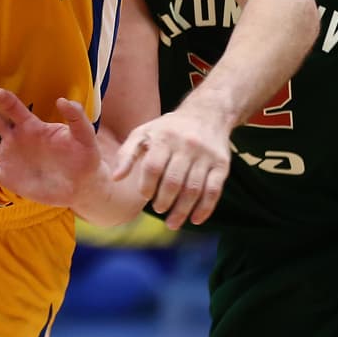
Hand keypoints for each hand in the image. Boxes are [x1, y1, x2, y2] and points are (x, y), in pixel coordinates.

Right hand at [0, 89, 102, 207]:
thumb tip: (64, 100)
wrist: (81, 185)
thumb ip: (76, 120)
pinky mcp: (8, 177)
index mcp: (32, 126)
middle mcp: (16, 138)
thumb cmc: (84, 158)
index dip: (5, 101)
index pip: (14, 109)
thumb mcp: (85, 138)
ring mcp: (9, 157)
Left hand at [114, 108, 230, 229]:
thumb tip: (115, 178)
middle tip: (159, 209)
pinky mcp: (222, 164)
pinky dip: (204, 209)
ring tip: (172, 223)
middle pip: (174, 181)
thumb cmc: (169, 128)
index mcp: (165, 137)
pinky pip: (213, 190)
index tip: (145, 195)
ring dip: (182, 211)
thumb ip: (127, 154)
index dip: (147, 186)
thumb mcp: (144, 133)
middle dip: (164, 201)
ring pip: (193, 189)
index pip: (153, 167)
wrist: (208, 113)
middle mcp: (187, 145)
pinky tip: (195, 220)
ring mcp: (206, 155)